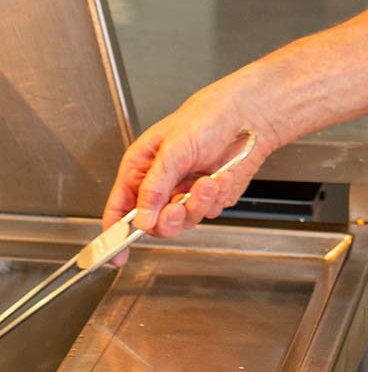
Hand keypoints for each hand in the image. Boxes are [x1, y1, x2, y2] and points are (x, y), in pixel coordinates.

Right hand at [102, 65, 271, 257]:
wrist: (247, 116)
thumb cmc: (206, 117)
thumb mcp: (172, 149)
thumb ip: (154, 186)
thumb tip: (141, 219)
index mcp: (142, 167)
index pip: (120, 207)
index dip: (115, 232)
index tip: (116, 255)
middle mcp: (161, 183)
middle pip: (153, 223)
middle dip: (167, 218)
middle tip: (178, 205)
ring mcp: (185, 192)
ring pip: (182, 222)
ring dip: (196, 204)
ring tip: (207, 181)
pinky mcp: (209, 197)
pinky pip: (207, 213)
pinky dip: (215, 198)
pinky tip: (221, 176)